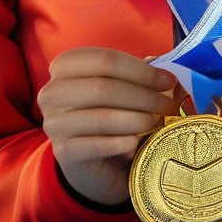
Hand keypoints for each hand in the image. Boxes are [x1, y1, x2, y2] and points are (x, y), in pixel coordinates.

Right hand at [38, 47, 176, 206]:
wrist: (89, 161)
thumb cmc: (106, 114)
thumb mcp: (117, 88)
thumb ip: (135, 75)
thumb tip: (162, 69)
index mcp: (64, 66)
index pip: (105, 59)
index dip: (141, 70)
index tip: (167, 80)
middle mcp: (52, 92)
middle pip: (104, 88)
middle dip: (144, 96)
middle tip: (169, 104)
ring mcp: (54, 124)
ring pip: (103, 117)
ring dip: (139, 120)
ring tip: (158, 122)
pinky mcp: (63, 152)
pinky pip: (101, 145)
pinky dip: (125, 142)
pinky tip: (138, 143)